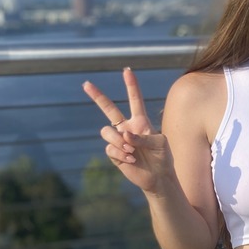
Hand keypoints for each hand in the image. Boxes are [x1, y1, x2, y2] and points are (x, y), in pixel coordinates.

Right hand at [82, 68, 173, 193]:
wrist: (157, 177)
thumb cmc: (162, 157)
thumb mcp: (160, 143)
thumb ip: (143, 136)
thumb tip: (124, 136)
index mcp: (140, 121)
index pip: (134, 100)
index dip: (131, 85)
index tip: (127, 71)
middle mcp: (127, 128)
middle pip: (109, 109)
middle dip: (97, 96)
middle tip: (86, 84)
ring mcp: (119, 140)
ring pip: (106, 131)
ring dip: (119, 141)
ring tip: (132, 151)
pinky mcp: (114, 153)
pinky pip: (109, 148)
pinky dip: (120, 153)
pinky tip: (131, 159)